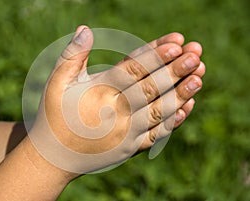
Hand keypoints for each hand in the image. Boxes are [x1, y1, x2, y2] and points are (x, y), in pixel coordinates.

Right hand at [29, 26, 204, 173]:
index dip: (156, 54)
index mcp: (98, 92)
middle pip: (152, 87)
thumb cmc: (54, 115)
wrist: (53, 157)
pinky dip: (174, 120)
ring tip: (199, 75)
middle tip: (196, 52)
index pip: (133, 68)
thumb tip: (85, 29)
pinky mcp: (129, 148)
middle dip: (175, 69)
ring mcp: (125, 133)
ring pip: (160, 110)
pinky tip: (187, 106)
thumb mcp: (56, 82)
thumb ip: (72, 55)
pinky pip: (156, 134)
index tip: (176, 41)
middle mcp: (115, 112)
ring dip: (181, 92)